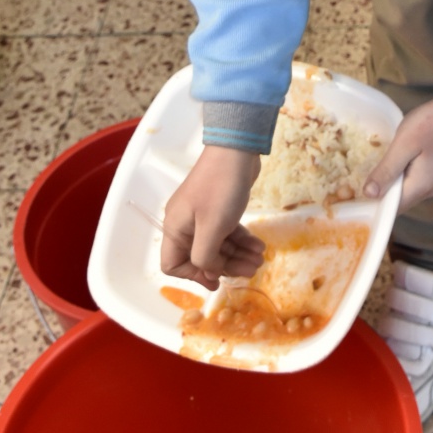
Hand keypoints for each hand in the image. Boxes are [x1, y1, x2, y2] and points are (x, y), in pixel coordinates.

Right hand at [162, 145, 265, 288]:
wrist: (236, 151)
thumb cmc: (220, 190)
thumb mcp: (212, 228)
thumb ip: (205, 256)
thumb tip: (208, 273)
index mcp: (176, 229)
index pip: (172, 264)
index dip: (193, 276)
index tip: (216, 280)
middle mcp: (186, 225)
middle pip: (202, 257)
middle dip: (226, 266)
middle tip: (251, 270)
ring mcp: (203, 216)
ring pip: (218, 246)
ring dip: (238, 255)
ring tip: (260, 259)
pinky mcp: (219, 209)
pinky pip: (228, 232)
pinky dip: (242, 240)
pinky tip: (260, 245)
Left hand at [364, 98, 432, 211]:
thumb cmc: (431, 125)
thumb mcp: (404, 145)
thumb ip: (387, 171)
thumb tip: (369, 194)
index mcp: (420, 187)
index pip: (392, 208)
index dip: (373, 203)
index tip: (356, 193)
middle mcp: (428, 191)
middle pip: (399, 202)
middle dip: (380, 194)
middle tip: (359, 179)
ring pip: (406, 192)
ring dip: (390, 185)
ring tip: (372, 170)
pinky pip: (413, 182)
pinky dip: (400, 177)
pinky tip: (392, 164)